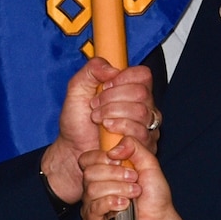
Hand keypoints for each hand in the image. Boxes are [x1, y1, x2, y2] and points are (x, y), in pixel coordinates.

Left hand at [41, 60, 157, 203]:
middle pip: (141, 93)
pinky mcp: (145, 146)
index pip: (143, 75)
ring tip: (98, 120)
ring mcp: (147, 127)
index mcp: (132, 90)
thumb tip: (112, 69)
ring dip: (113, 114)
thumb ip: (91, 70)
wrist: (73, 150)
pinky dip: (120, 129)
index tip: (104, 87)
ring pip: (141, 113)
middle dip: (112, 99)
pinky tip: (107, 132)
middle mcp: (144, 107)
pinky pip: (140, 133)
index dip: (123, 78)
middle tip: (95, 107)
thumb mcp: (77, 89)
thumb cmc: (77, 122)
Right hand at [79, 140, 192, 219]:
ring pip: (91, 189)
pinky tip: (125, 205)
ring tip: (134, 194)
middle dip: (116, 175)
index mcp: (103, 173)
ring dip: (118, 189)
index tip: (121, 162)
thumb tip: (114, 148)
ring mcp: (91, 206)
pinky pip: (93, 208)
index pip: (87, 159)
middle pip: (89, 173)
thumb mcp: (149, 163)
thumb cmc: (155, 196)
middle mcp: (94, 188)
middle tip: (134, 180)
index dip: (103, 157)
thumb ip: (134, 146)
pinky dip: (111, 203)